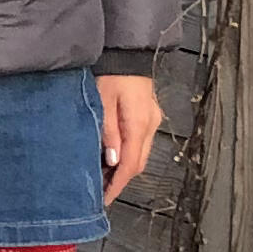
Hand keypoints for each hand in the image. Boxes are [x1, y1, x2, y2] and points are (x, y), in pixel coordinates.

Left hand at [100, 72, 162, 204]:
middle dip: (120, 180)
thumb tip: (113, 162)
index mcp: (139, 124)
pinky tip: (113, 156)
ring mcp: (152, 120)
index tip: (104, 199)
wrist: (126, 52)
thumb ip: (108, 134)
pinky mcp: (148, 115)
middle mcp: (150, 125)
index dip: (118, 185)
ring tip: (103, 176)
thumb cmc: (111, 74)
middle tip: (100, 191)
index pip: (131, 164)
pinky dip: (128, 154)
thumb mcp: (103, 103)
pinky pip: (140, 142)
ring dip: (124, 168)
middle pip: (139, 163)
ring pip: (140, 154)